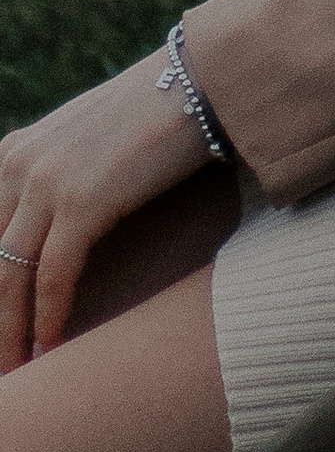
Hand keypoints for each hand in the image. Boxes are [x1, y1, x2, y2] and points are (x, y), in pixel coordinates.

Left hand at [0, 53, 215, 366]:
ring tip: (17, 369)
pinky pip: (53, 275)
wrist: (198, 82)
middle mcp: (17, 164)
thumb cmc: (152, 113)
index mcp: (13, 152)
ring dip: (10, 330)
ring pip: (10, 276)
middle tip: (2, 362)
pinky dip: (48, 316)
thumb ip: (57, 176)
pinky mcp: (81, 200)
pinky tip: (49, 344)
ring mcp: (46, 182)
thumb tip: (53, 229)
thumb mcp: (85, 141)